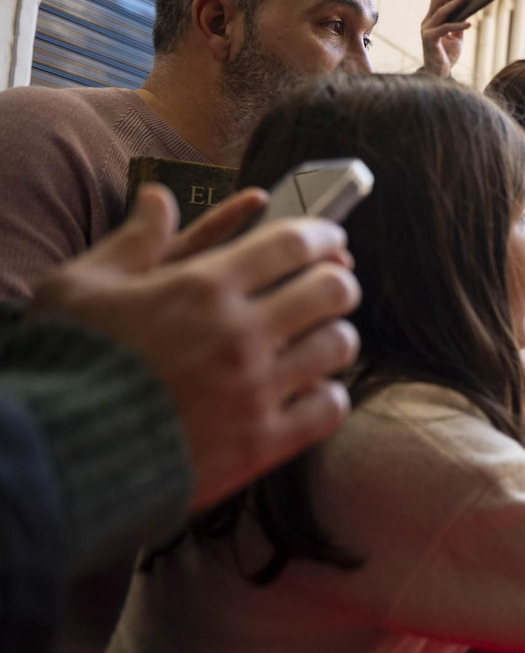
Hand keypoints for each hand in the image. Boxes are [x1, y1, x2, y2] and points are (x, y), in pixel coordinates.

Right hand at [31, 185, 361, 509]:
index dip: (322, 235)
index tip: (331, 239)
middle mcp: (239, 334)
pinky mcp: (261, 443)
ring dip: (334, 337)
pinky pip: (328, 407)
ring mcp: (255, 390)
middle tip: (334, 288)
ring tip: (324, 339)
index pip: (293, 243)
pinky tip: (313, 391)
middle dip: (339, 284)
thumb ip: (131, 241)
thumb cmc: (66, 363)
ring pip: (337, 346)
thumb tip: (157, 197)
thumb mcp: (79, 289)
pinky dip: (327, 395)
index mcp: (202, 287)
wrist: (57, 455)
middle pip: (331, 291)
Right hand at [418, 0, 469, 76]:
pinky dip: (458, 25)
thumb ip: (458, 26)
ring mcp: (426, 31)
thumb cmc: (446, 56)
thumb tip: (468, 14)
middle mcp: (426, 24)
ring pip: (441, 13)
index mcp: (430, 21)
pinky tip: (469, 23)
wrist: (438, 75)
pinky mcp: (429, 39)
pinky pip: (445, 28)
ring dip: (455, 4)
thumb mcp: (455, 39)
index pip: (437, 2)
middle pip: (437, 3)